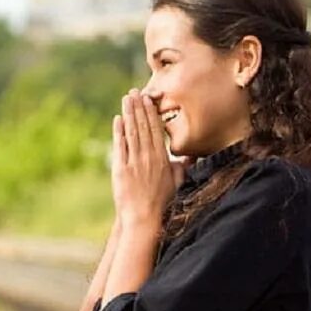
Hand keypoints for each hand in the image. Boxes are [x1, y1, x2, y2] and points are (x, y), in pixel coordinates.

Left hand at [111, 90, 185, 226]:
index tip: (148, 99)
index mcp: (162, 158)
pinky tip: (118, 120)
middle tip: (134, 92)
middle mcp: (149, 157)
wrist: (145, 218)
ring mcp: (134, 163)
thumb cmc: (162, 202)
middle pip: (143, 127)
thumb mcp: (177, 182)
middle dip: (138, 107)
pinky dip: (119, 132)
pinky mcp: (121, 170)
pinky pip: (120, 147)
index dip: (151, 112)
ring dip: (129, 114)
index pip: (156, 129)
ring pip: (132, 133)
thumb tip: (192, 156)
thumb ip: (183, 166)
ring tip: (126, 99)